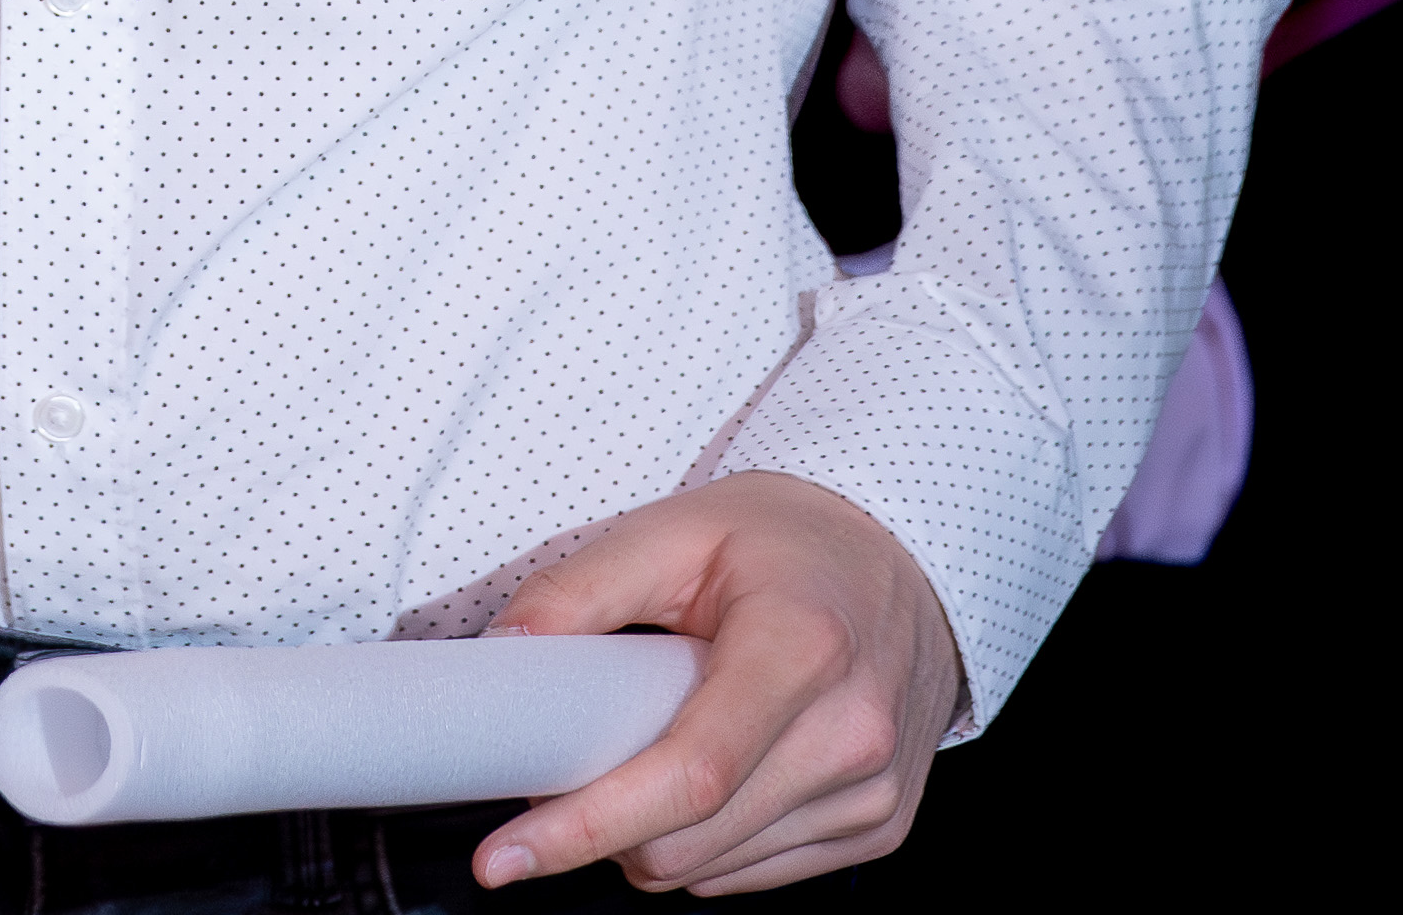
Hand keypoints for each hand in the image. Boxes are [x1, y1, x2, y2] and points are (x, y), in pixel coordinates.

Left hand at [475, 472, 959, 892]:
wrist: (899, 557)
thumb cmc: (792, 539)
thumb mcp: (677, 527)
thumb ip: (582, 589)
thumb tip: (503, 655)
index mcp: (804, 649)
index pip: (688, 775)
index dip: (587, 823)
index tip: (506, 853)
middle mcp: (851, 734)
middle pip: (688, 841)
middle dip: (601, 824)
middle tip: (570, 761)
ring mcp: (872, 794)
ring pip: (710, 872)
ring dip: (650, 835)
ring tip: (655, 740)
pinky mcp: (877, 829)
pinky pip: (751, 874)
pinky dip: (702, 842)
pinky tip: (708, 772)